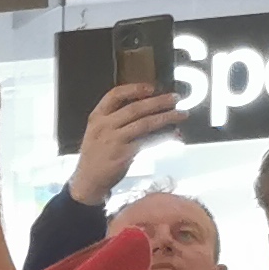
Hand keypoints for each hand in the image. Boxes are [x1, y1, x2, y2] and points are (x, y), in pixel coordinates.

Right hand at [70, 80, 185, 206]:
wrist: (87, 181)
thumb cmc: (96, 155)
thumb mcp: (97, 132)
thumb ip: (116, 119)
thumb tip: (149, 109)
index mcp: (96, 118)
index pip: (114, 95)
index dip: (134, 89)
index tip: (151, 88)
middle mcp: (104, 126)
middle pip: (135, 108)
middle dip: (159, 102)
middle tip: (175, 98)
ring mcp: (113, 141)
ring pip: (145, 123)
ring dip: (166, 117)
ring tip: (181, 114)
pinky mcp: (123, 155)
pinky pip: (148, 141)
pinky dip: (163, 137)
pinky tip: (173, 134)